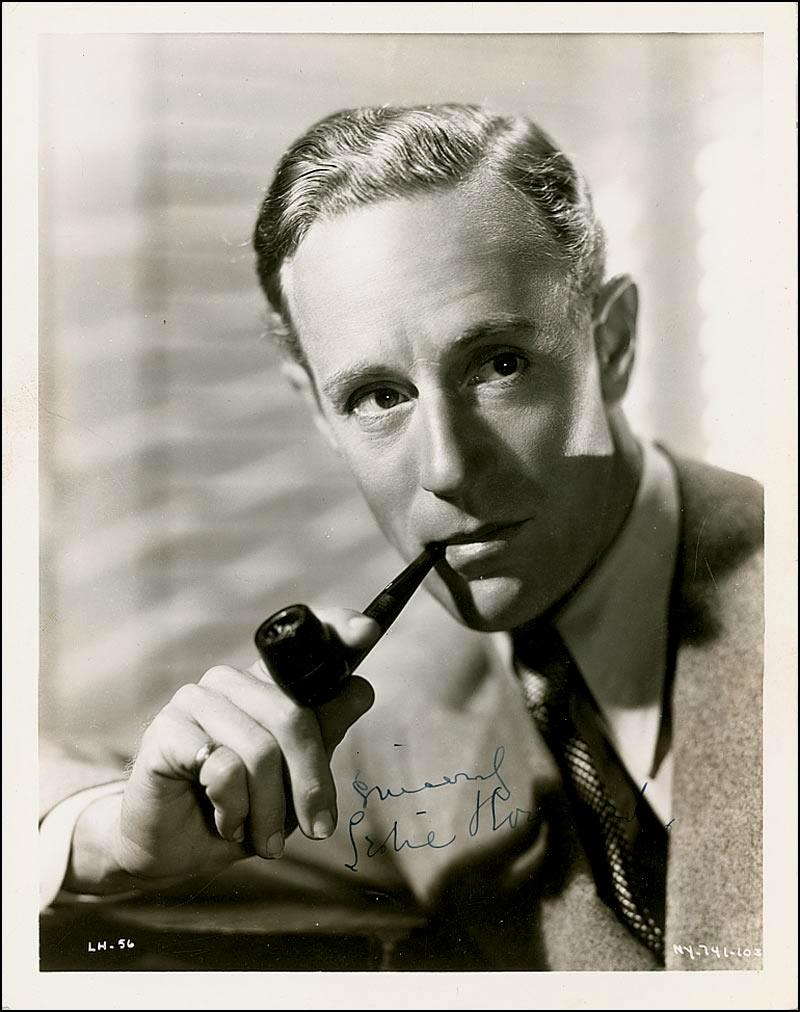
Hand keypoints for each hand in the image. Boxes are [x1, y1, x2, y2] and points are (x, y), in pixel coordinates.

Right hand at [69, 609, 378, 890]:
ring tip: (263, 838)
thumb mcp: (295, 777)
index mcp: (265, 683)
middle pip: (293, 716)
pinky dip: (233, 809)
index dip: (337, 629)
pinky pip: (221, 768)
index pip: (302, 641)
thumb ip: (324, 731)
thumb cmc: (241, 807)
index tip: (369, 631)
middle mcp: (231, 680)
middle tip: (318, 828)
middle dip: (311, 782)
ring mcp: (196, 699)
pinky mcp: (168, 730)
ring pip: (259, 750)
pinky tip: (222, 820)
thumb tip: (361, 688)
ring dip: (269, 811)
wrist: (175, 849)